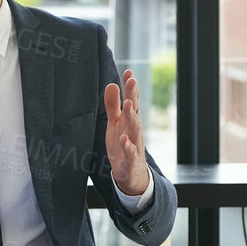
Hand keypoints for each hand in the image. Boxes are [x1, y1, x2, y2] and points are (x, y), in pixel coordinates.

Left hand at [104, 70, 149, 196]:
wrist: (131, 174)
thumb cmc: (123, 145)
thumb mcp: (115, 124)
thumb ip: (113, 105)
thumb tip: (111, 84)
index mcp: (130, 120)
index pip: (132, 100)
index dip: (130, 87)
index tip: (128, 72)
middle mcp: (134, 130)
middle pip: (135, 110)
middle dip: (133, 95)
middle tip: (132, 81)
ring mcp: (134, 144)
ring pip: (135, 128)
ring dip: (132, 116)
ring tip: (128, 104)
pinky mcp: (131, 159)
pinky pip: (130, 151)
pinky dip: (127, 145)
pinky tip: (123, 138)